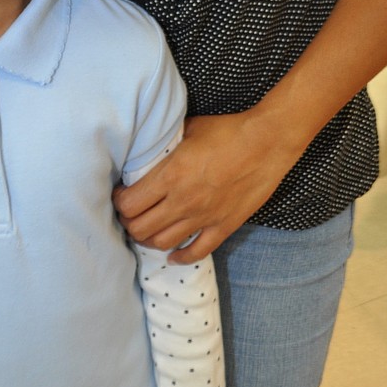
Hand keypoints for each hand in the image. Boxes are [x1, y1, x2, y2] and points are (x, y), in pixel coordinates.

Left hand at [114, 110, 301, 263]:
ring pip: (163, 243)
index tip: (121, 194)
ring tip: (146, 230)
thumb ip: (167, 145)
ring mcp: (203, 218)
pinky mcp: (223, 226)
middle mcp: (183, 201)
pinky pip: (197, 252)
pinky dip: (181, 257)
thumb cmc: (228, 130)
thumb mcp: (189, 129)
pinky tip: (173, 255)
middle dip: (128, 223)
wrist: (267, 142)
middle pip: (140, 229)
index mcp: (171, 175)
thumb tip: (151, 147)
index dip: (119, 202)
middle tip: (129, 214)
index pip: (130, 204)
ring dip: (149, 239)